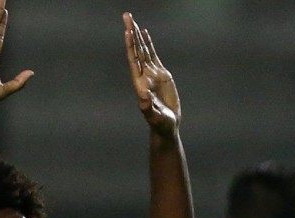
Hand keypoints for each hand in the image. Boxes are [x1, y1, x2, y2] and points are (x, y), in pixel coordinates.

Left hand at [123, 12, 180, 136]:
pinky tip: (145, 34)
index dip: (130, 45)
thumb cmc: (160, 123)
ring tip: (133, 20)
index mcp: (139, 83)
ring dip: (138, 35)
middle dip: (131, 32)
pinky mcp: (161, 74)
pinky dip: (148, 44)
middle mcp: (143, 75)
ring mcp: (151, 73)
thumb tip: (142, 98)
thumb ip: (147, 108)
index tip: (128, 31)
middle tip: (126, 15)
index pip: (133, 59)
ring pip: (143, 50)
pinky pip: (153, 55)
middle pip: (136, 50)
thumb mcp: (154, 116)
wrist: (167, 125)